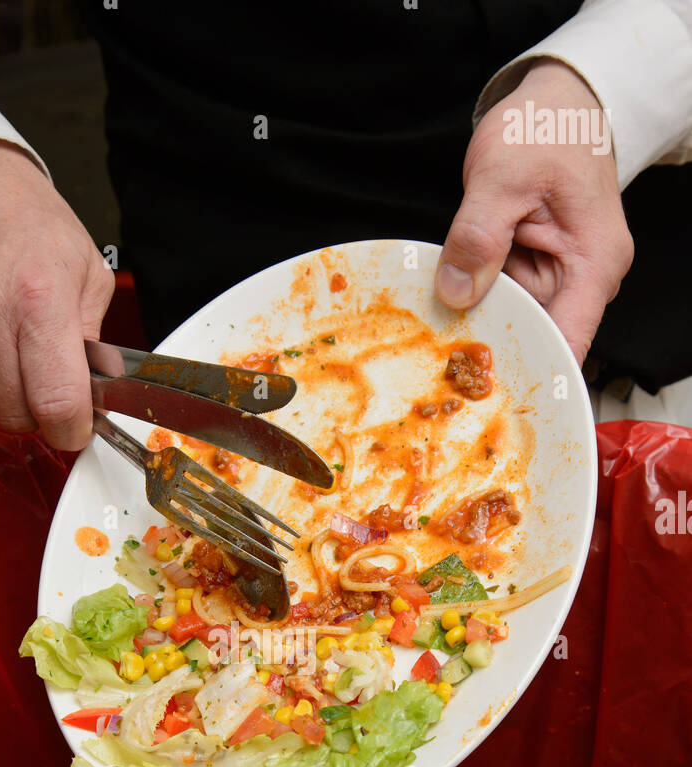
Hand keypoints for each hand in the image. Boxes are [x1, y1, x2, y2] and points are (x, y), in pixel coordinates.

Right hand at [0, 141, 113, 449]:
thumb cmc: (23, 220)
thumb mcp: (85, 268)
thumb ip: (94, 341)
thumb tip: (94, 397)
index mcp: (37, 298)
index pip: (57, 403)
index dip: (71, 429)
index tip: (75, 426)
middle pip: (16, 415)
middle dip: (35, 409)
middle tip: (40, 376)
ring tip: (5, 351)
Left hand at [435, 60, 633, 364]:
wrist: (559, 101)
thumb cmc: (546, 127)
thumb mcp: (501, 176)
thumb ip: (478, 235)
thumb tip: (458, 292)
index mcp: (594, 264)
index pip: (569, 341)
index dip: (533, 371)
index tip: (494, 396)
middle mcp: (585, 278)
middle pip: (539, 337)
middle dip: (495, 351)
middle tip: (446, 368)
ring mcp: (561, 276)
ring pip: (518, 320)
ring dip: (482, 324)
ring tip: (441, 333)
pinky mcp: (538, 270)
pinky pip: (507, 298)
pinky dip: (480, 300)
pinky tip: (452, 301)